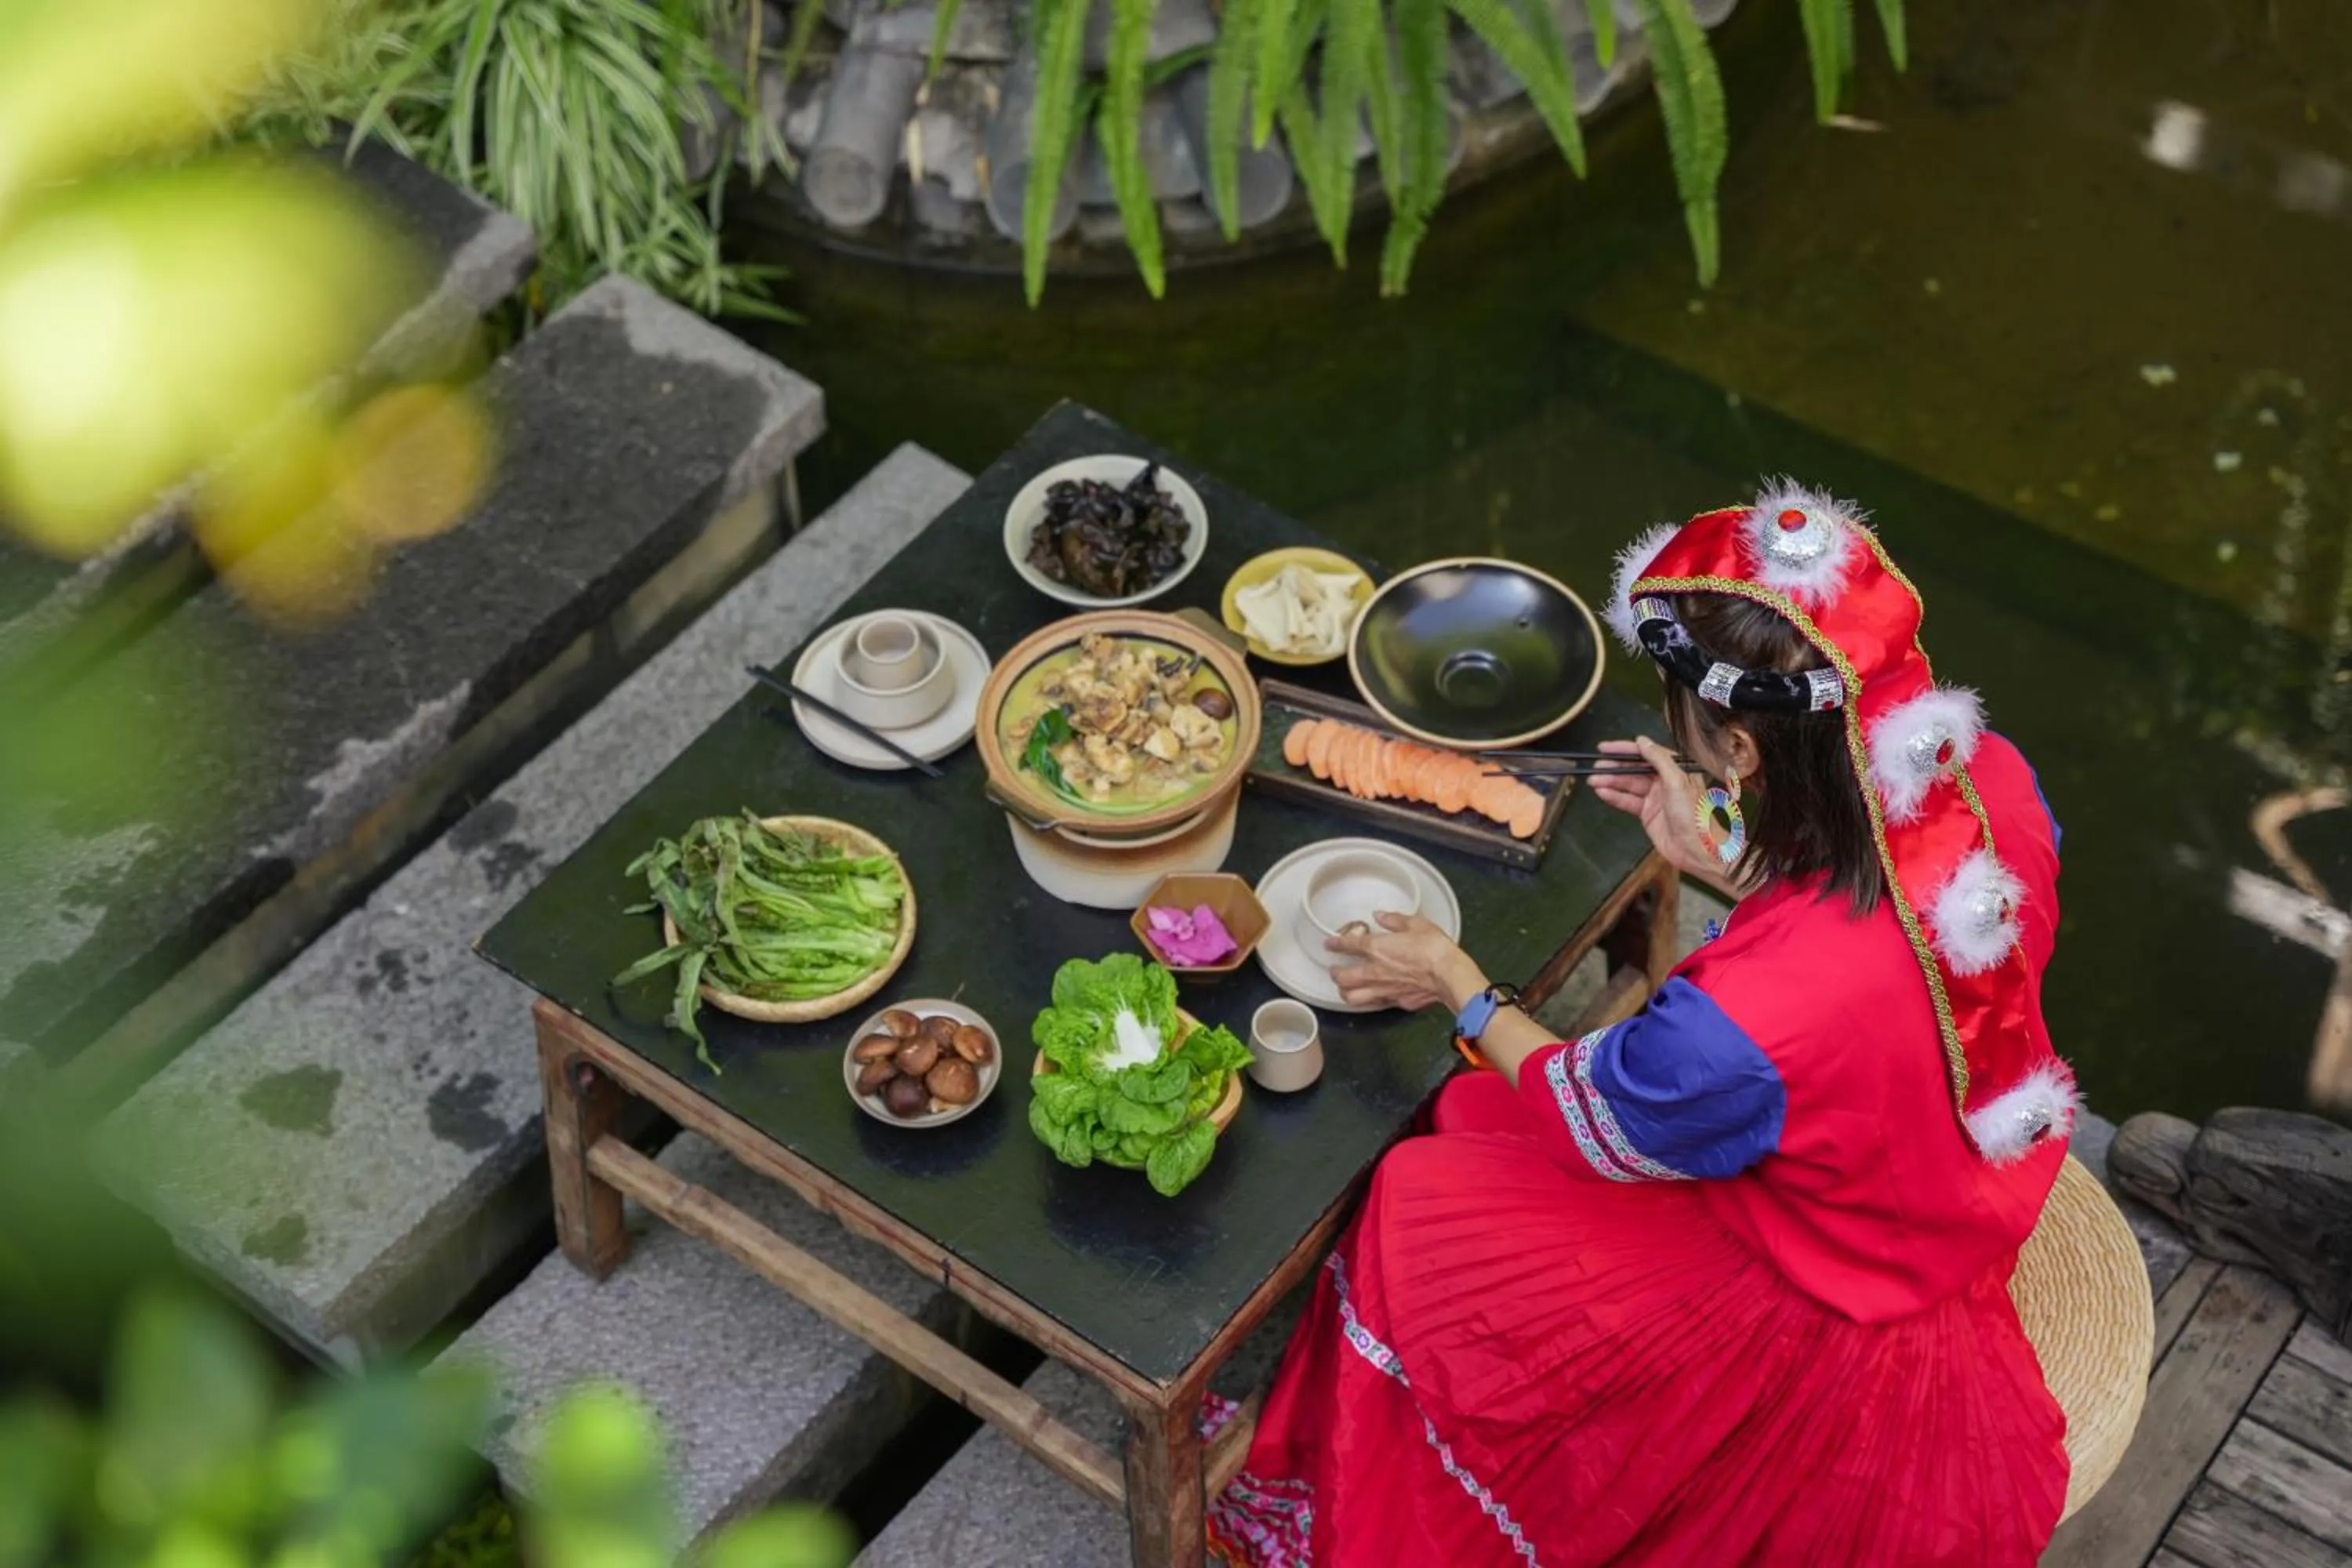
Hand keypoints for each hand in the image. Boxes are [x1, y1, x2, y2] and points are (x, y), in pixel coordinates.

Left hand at [1324, 911, 1485, 1013]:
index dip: (1335, 944)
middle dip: (1335, 974)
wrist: (1449, 975)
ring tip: (1346, 988)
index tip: (1330, 944)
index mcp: (1377, 948)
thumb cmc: (1434, 948)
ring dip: (1346, 993)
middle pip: (1342, 978)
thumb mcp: (1416, 924)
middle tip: (1335, 970)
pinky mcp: (1396, 1002)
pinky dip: (1370, 1001)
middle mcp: (1374, 972)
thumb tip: (1381, 915)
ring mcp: (1383, 990)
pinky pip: (1375, 1004)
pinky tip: (1373, 996)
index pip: (1347, 945)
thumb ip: (1395, 920)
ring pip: (1352, 998)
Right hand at [1588, 735, 1720, 883]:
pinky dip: (1614, 796)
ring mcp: (1655, 798)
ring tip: (1593, 780)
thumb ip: (1659, 759)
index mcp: (1675, 769)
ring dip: (1610, 782)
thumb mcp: (1677, 782)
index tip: (1605, 748)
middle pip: (1634, 769)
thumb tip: (1643, 741)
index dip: (1625, 750)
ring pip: (1628, 785)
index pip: (1646, 754)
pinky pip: (1628, 801)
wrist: (1697, 849)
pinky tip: (1601, 792)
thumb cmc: (1694, 814)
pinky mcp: (1647, 814)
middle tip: (1596, 766)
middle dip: (1614, 767)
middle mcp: (1665, 781)